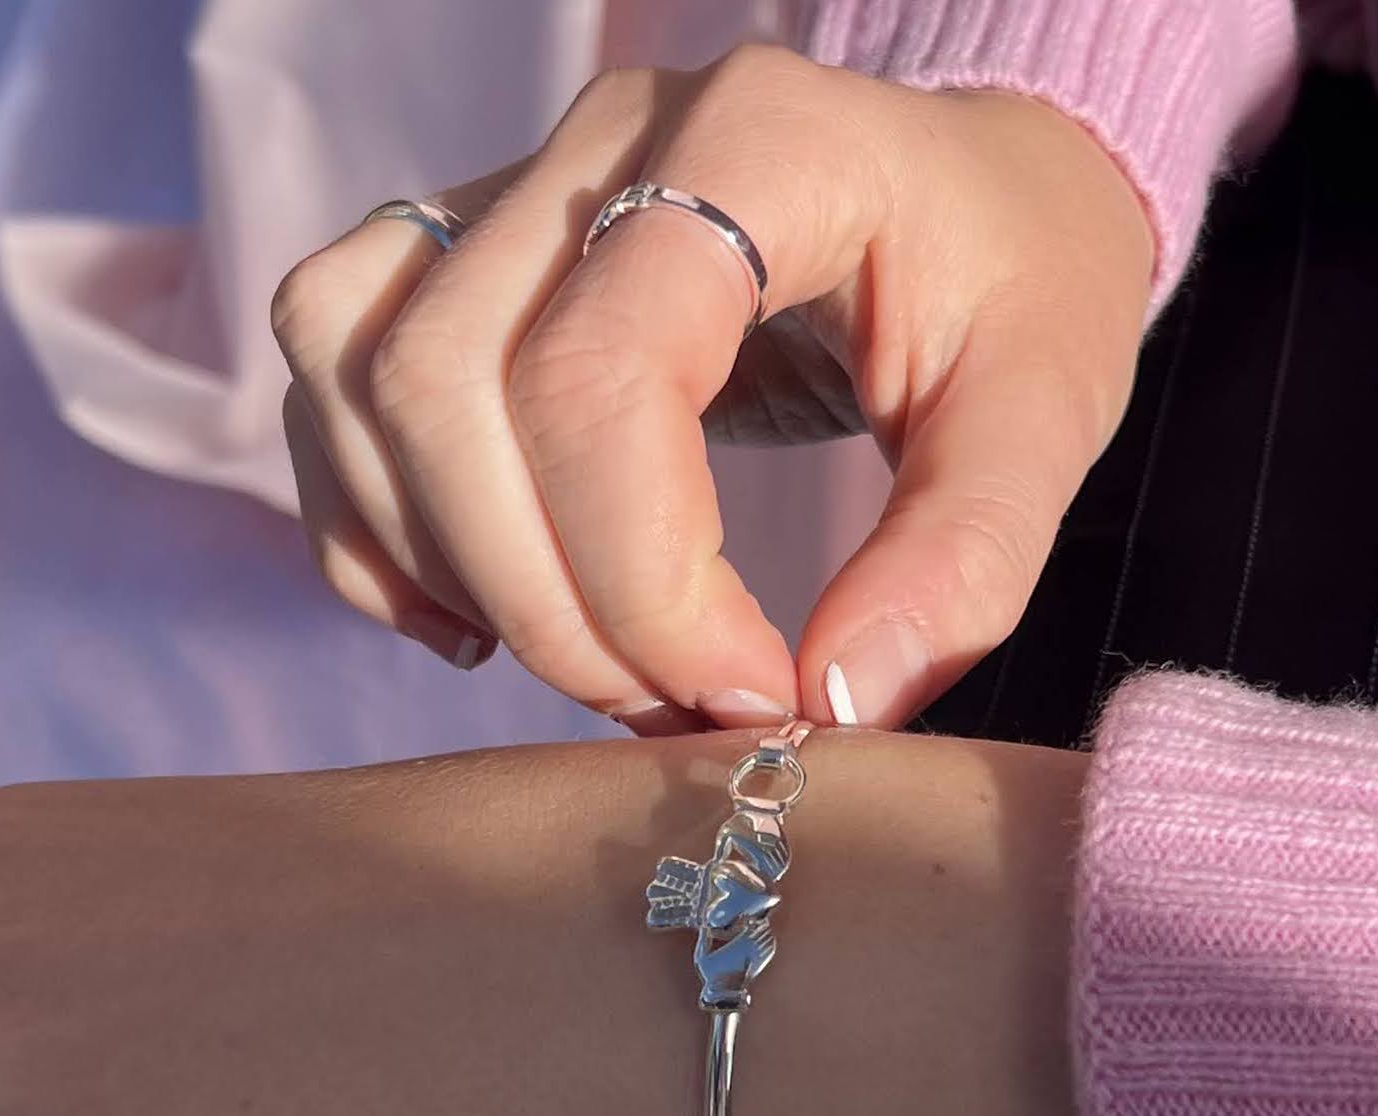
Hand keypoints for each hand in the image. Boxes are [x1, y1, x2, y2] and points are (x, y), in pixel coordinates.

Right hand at [270, 43, 1152, 730]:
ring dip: (456, 575)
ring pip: (356, 382)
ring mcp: (508, 192)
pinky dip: (376, 532)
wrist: (971, 197)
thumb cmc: (1016, 287)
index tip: (754, 695)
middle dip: (550, 608)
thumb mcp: (1048, 410)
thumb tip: (830, 707)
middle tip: (679, 710)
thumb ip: (964, 559)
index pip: (602, 371)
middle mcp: (602, 145)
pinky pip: (329, 390)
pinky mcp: (461, 263)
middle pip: (445, 389)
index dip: (646, 578)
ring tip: (600, 669)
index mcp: (759, 144)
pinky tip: (481, 618)